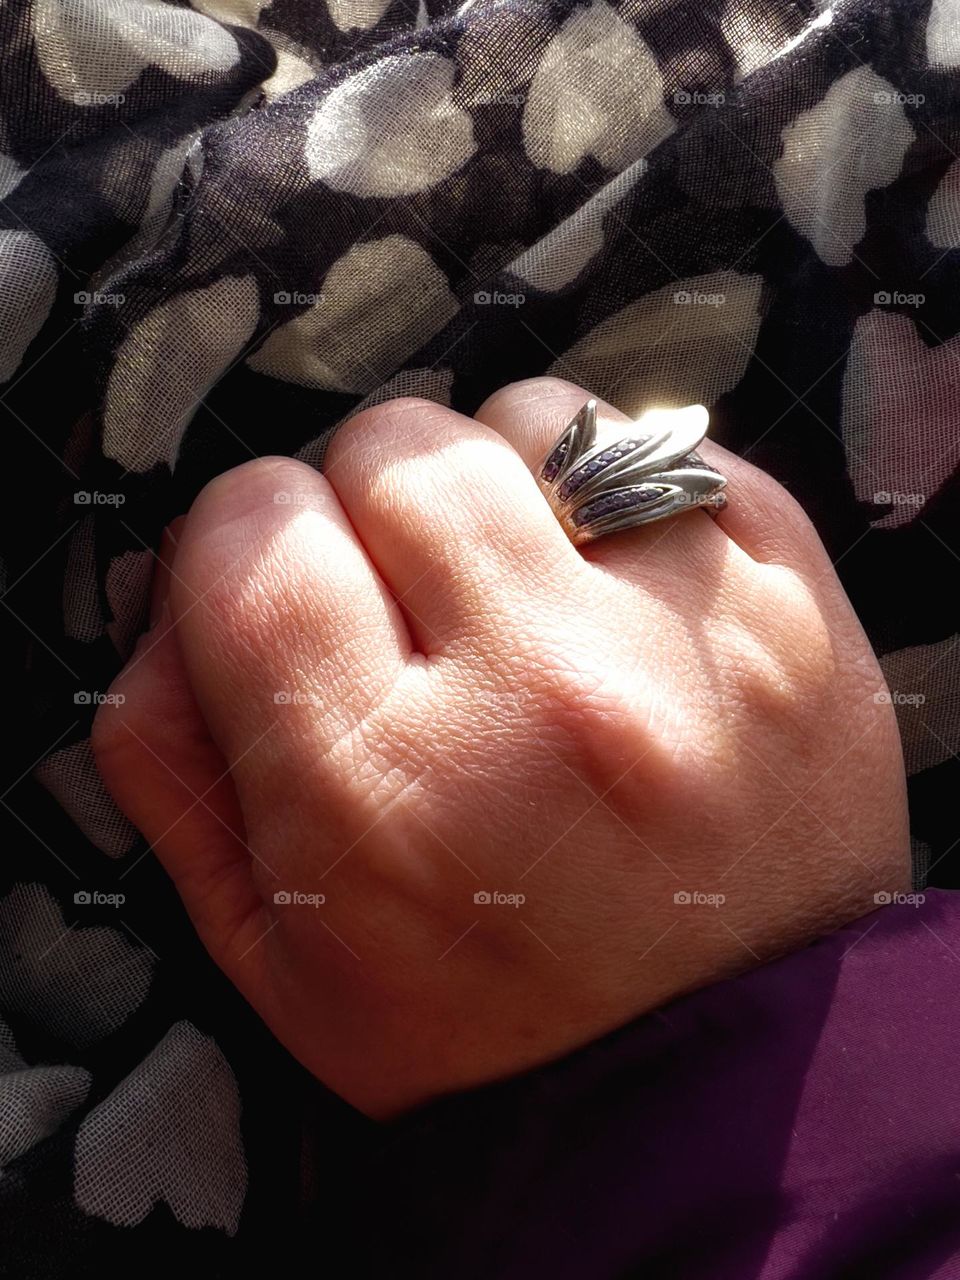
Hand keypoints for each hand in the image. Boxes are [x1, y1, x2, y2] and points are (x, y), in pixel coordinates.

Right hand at [93, 377, 910, 1117]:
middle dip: (371, 510)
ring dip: (503, 487)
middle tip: (413, 604)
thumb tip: (169, 603)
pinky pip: (675, 454)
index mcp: (380, 784)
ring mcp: (688, 640)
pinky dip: (626, 498)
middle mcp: (539, 691)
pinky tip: (623, 591)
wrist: (719, 1076)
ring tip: (526, 590)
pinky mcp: (797, 611)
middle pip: (393, 446)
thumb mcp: (274, 952)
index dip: (247, 548)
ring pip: (536, 422)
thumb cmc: (484, 1021)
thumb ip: (173, 765)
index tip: (289, 597)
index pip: (250, 526)